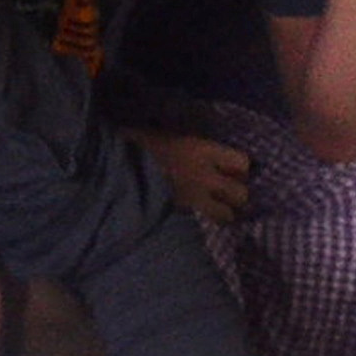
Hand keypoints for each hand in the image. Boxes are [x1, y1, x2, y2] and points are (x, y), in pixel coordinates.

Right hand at [136, 128, 252, 226]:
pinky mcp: (180, 215)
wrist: (114, 170)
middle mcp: (205, 176)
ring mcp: (193, 198)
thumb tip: (184, 143)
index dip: (240, 167)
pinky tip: (193, 215)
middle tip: (226, 191)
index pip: (242, 162)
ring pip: (226, 214)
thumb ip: (178, 141)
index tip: (231, 168)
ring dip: (222, 212)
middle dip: (236, 194)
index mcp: (201, 150)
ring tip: (212, 208)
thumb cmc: (133, 145)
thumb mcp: (159, 133)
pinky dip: (202, 220)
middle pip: (240, 193)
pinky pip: (202, 221)